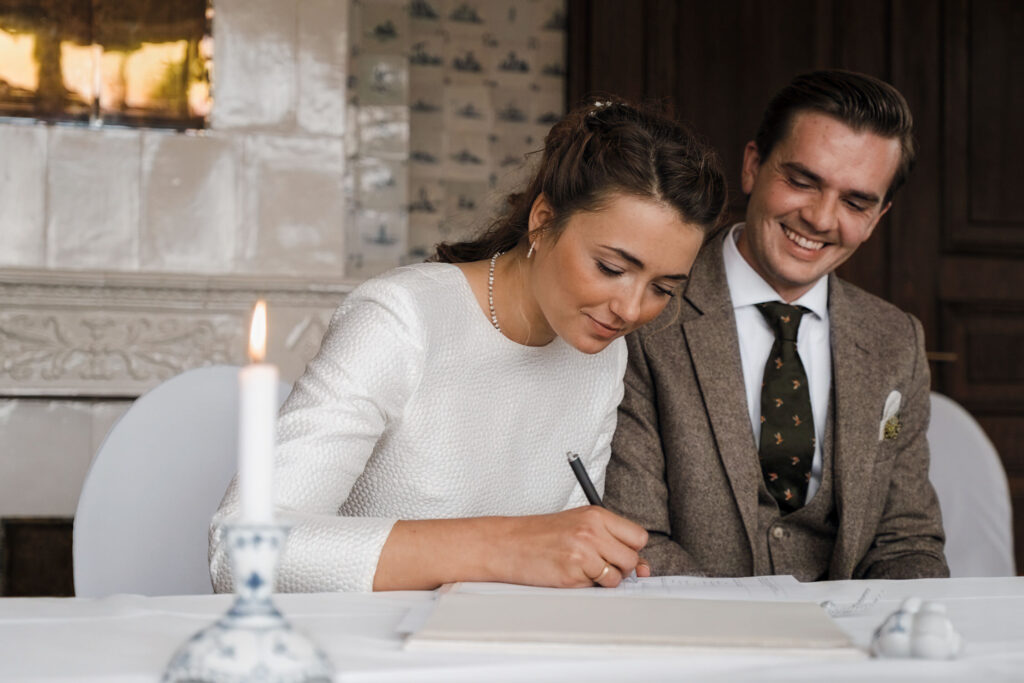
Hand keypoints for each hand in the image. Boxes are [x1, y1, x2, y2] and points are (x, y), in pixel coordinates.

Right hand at [496, 506, 648, 587]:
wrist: (507, 543)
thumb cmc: (540, 535)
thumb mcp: (578, 526)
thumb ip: (610, 540)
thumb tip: (644, 567)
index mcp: (596, 515)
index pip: (639, 537)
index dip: (631, 549)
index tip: (618, 553)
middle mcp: (592, 531)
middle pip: (632, 559)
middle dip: (619, 567)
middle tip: (596, 563)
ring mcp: (583, 552)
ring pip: (617, 578)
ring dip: (602, 579)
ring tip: (579, 567)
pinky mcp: (573, 573)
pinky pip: (595, 588)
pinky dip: (585, 586)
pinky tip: (568, 573)